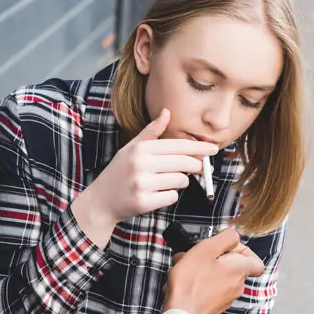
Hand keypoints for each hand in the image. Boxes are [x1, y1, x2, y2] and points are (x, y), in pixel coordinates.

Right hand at [71, 109, 217, 246]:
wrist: (100, 201)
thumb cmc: (119, 172)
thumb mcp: (131, 148)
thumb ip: (151, 132)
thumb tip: (167, 112)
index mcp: (140, 149)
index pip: (177, 146)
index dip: (198, 148)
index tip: (213, 149)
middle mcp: (141, 164)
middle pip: (183, 163)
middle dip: (197, 166)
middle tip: (202, 168)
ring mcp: (142, 184)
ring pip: (180, 181)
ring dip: (180, 182)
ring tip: (165, 182)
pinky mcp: (144, 202)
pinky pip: (172, 197)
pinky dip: (169, 196)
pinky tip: (157, 194)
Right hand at [164, 229, 266, 313]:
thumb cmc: (191, 282)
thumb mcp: (207, 249)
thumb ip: (225, 238)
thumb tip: (234, 235)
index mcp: (240, 270)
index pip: (256, 261)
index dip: (243, 251)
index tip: (225, 248)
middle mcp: (237, 286)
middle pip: (234, 266)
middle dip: (216, 257)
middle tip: (198, 254)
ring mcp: (226, 299)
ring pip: (220, 276)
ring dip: (205, 268)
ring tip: (186, 266)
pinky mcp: (214, 307)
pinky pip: (211, 289)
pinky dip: (201, 282)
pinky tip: (185, 280)